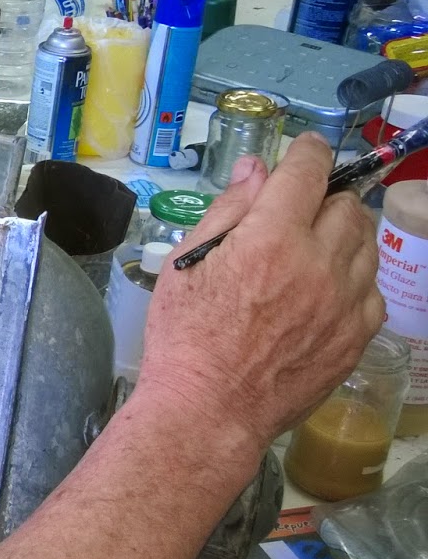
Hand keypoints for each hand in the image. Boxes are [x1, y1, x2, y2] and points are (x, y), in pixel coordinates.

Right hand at [139, 134, 383, 459]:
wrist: (210, 407)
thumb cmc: (185, 335)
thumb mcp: (188, 262)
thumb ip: (229, 210)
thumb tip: (255, 170)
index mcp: (272, 237)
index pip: (308, 171)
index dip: (308, 152)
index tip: (305, 150)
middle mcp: (319, 263)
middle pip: (347, 204)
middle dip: (324, 197)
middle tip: (298, 211)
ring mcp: (345, 302)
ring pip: (367, 243)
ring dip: (343, 234)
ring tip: (311, 250)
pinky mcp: (357, 336)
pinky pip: (372, 289)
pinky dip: (353, 278)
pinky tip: (323, 290)